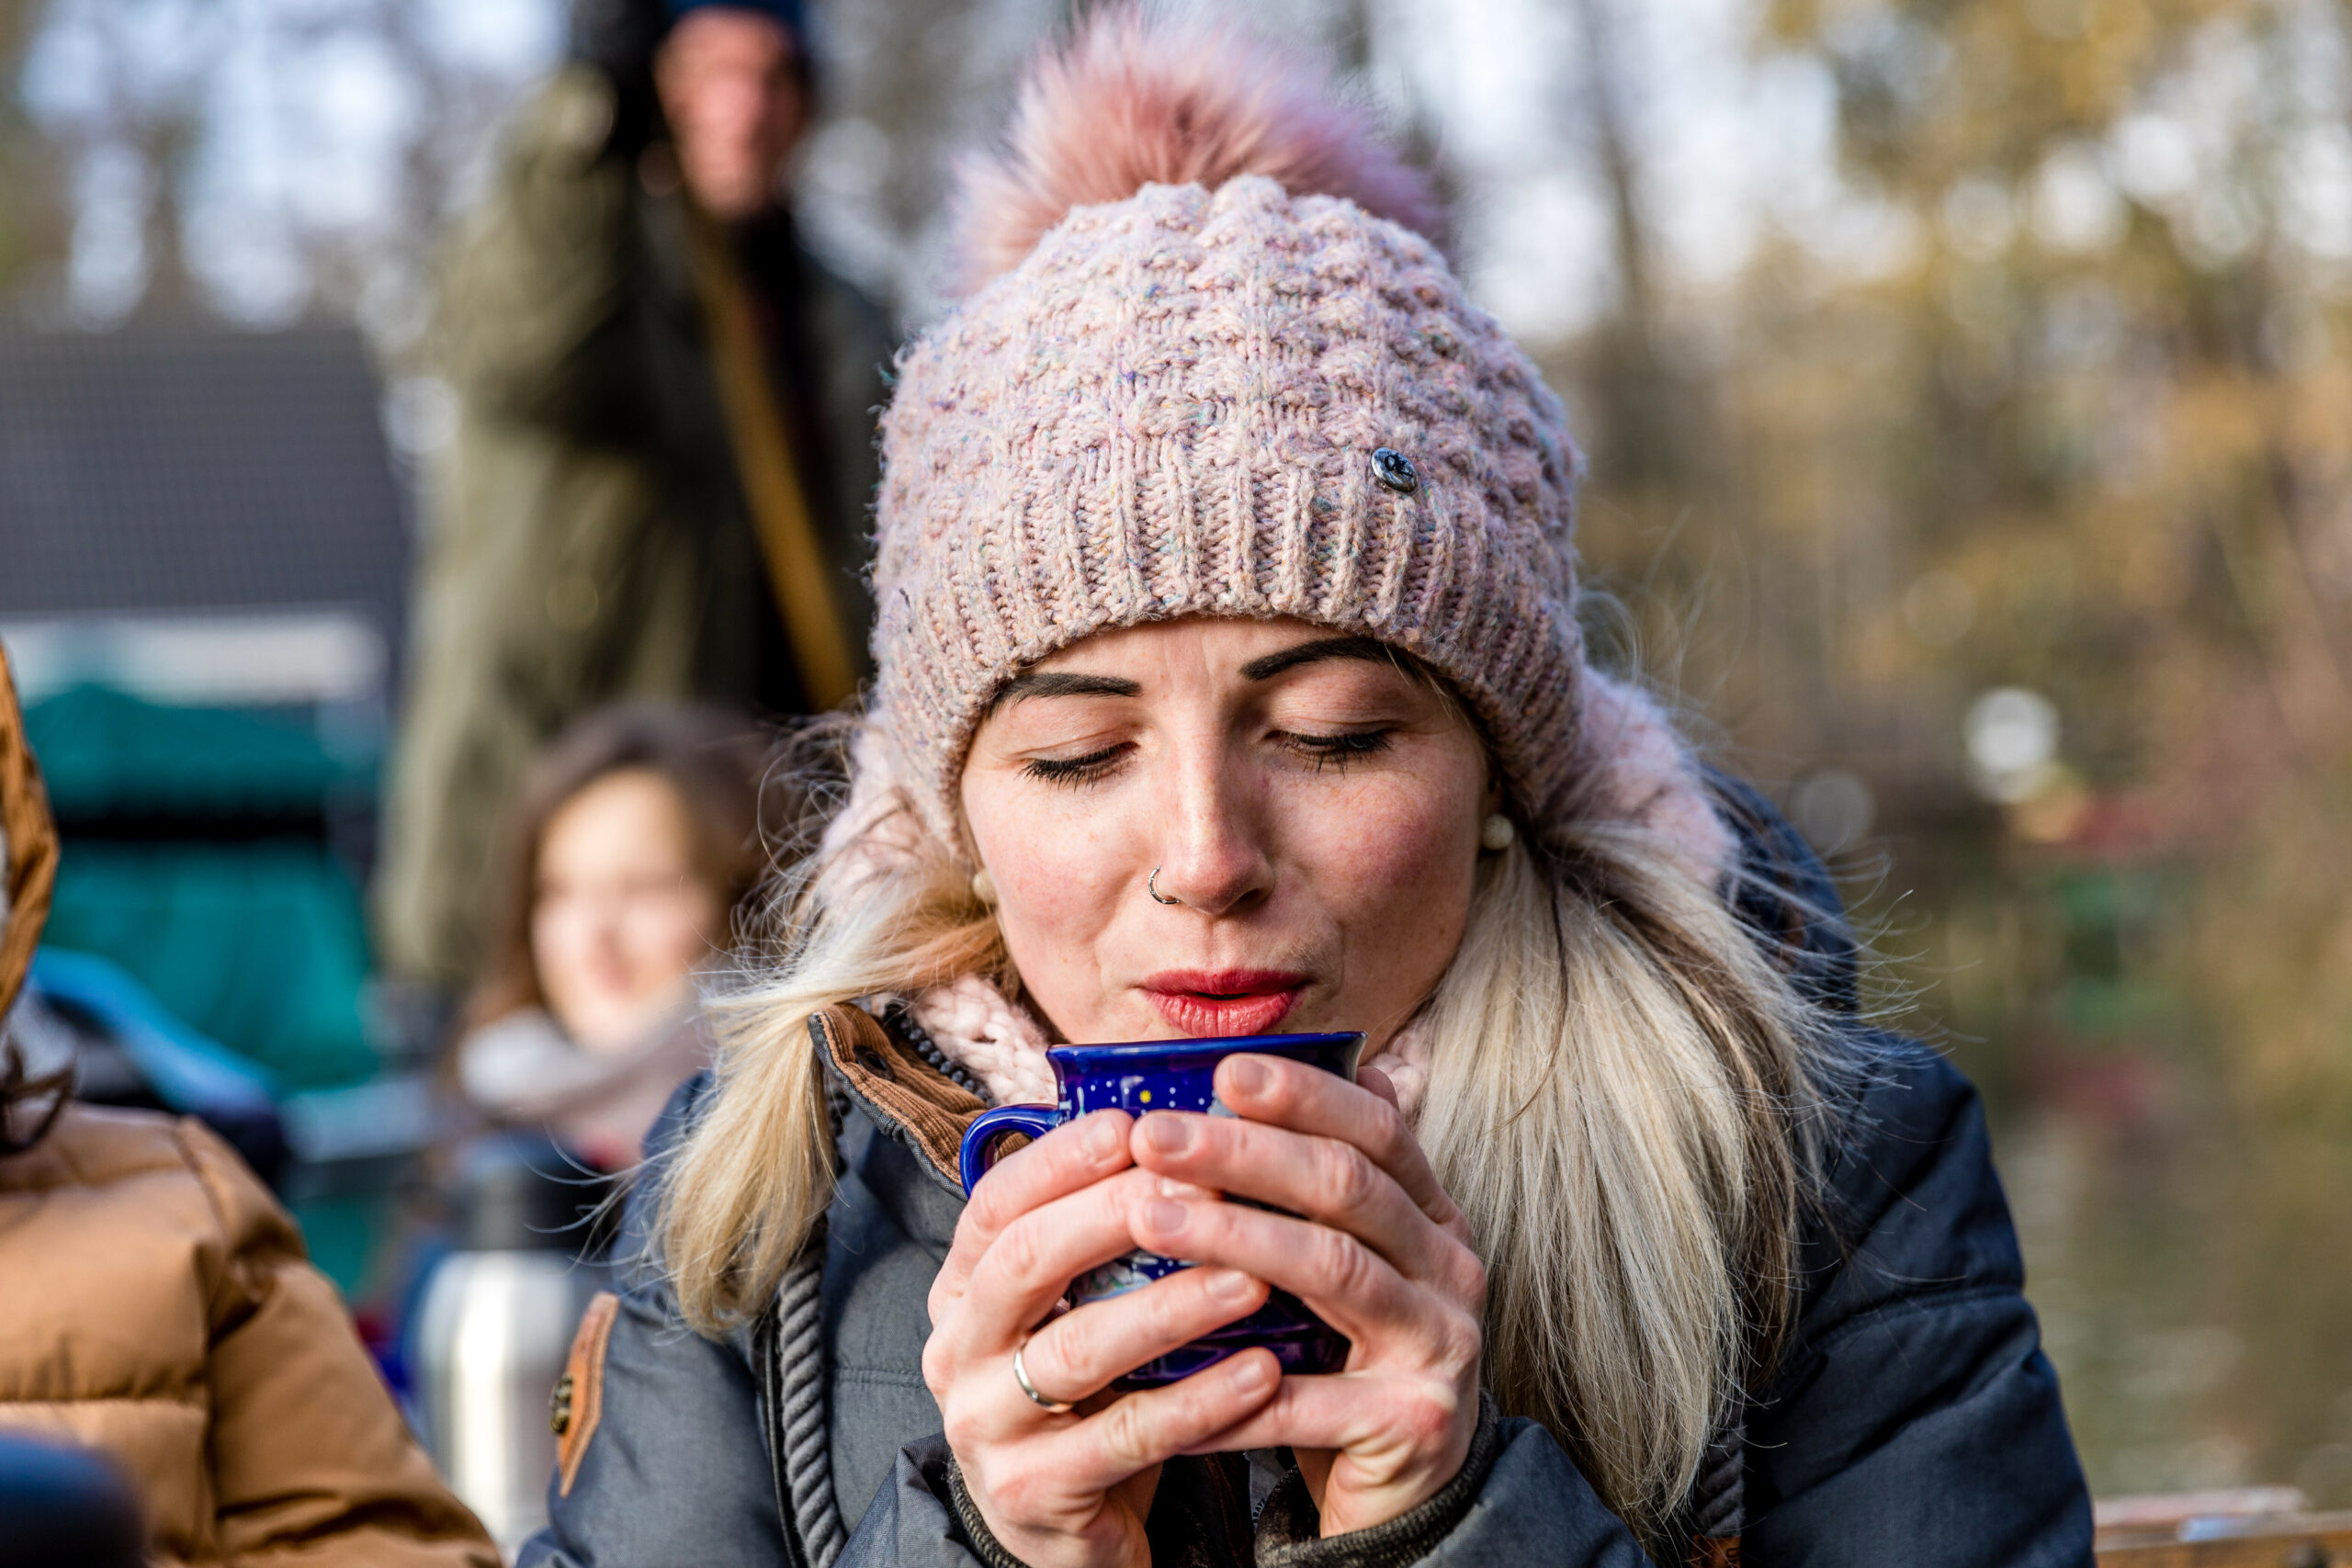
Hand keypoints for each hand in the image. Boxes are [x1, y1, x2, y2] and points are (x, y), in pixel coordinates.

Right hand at [924, 1110, 1280, 1567]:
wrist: (1065, 1530)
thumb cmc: (1087, 1394)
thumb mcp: (1074, 1309)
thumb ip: (1102, 1234)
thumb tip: (1184, 1128)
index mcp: (961, 1289)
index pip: (995, 1204)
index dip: (1060, 1159)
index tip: (1133, 1121)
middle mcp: (956, 1349)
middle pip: (1024, 1261)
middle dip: (1113, 1214)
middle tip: (1202, 1185)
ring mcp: (985, 1424)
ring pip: (1078, 1349)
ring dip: (1171, 1307)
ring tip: (1254, 1278)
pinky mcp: (1033, 1491)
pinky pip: (1126, 1434)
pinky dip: (1199, 1400)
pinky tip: (1262, 1371)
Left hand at [1127, 1057, 1486, 1537]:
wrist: (1404, 1494)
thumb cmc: (1348, 1361)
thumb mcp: (1344, 1263)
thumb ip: (1314, 1187)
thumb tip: (1258, 1071)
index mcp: (1433, 1218)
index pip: (1376, 1131)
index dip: (1304, 1094)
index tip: (1222, 1071)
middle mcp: (1452, 1268)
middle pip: (1348, 1187)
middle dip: (1244, 1151)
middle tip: (1154, 1134)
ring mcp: (1442, 1344)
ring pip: (1332, 1270)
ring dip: (1233, 1237)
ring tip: (1149, 1217)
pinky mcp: (1417, 1421)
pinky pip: (1307, 1397)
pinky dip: (1231, 1385)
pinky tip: (1163, 1371)